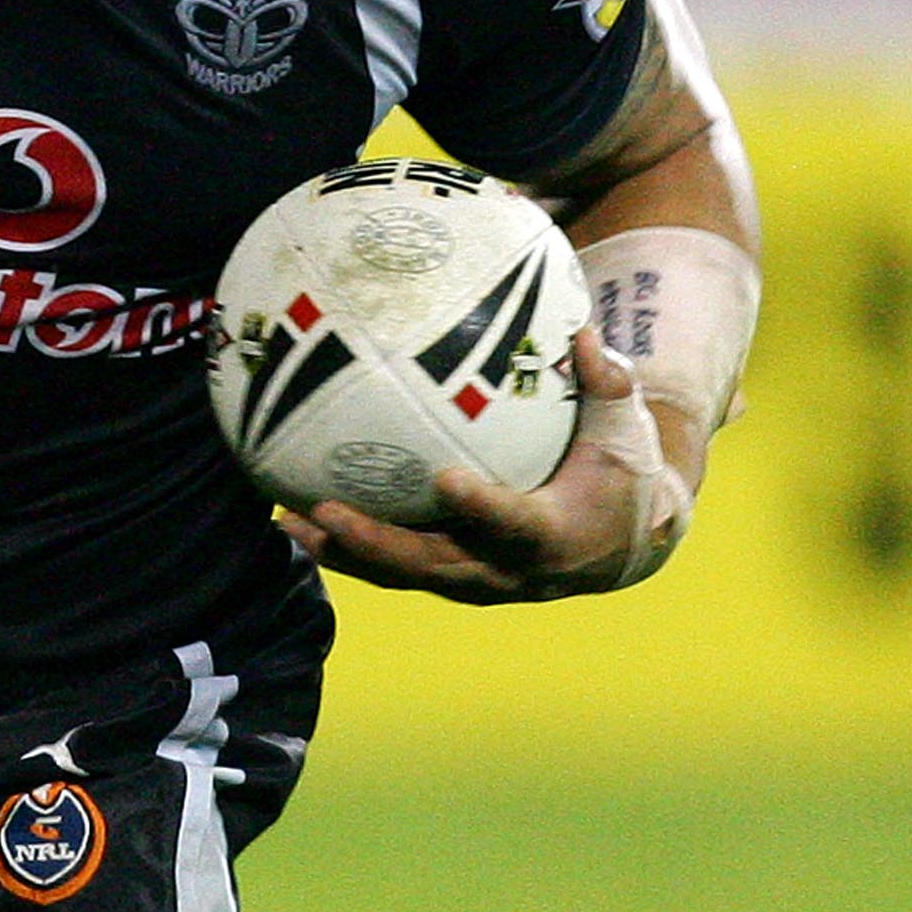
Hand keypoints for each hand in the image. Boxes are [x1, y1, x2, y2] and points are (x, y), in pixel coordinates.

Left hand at [280, 327, 691, 605]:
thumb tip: (585, 331)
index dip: (482, 508)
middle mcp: (505, 570)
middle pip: (434, 564)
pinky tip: (297, 519)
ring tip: (286, 522)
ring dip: (343, 552)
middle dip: (377, 543)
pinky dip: (347, 548)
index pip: (514, 523)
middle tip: (325, 511)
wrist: (620, 545)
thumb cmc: (620, 474)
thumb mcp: (625, 430)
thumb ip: (607, 384)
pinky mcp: (450, 576)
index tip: (448, 481)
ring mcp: (473, 580)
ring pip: (401, 573)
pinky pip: (393, 566)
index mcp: (553, 535)